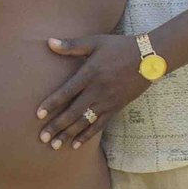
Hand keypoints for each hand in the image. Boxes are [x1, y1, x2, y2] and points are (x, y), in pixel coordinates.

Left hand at [36, 34, 147, 149]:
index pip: (67, 92)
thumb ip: (72, 45)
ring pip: (85, 122)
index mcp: (90, 74)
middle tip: (43, 138)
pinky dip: (87, 136)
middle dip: (57, 126)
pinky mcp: (116, 108)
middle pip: (73, 112)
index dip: (52, 104)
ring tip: (55, 146)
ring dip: (69, 134)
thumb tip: (49, 42)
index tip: (38, 115)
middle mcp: (97, 91)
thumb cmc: (119, 47)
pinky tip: (76, 145)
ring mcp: (107, 101)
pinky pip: (99, 125)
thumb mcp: (95, 42)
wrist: (149, 58)